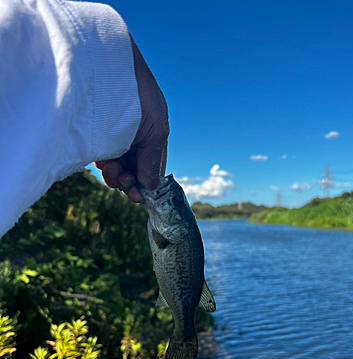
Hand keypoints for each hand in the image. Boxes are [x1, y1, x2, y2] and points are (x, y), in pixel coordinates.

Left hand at [94, 35, 168, 201]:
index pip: (152, 167)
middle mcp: (135, 137)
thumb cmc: (140, 97)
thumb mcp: (155, 132)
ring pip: (117, 166)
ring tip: (112, 171)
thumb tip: (151, 188)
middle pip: (134, 170)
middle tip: (124, 185)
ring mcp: (115, 136)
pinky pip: (102, 156)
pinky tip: (103, 164)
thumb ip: (153, 162)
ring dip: (116, 175)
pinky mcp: (97, 134)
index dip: (146, 184)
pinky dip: (103, 165)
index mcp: (154, 136)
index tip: (138, 197)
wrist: (109, 68)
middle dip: (129, 181)